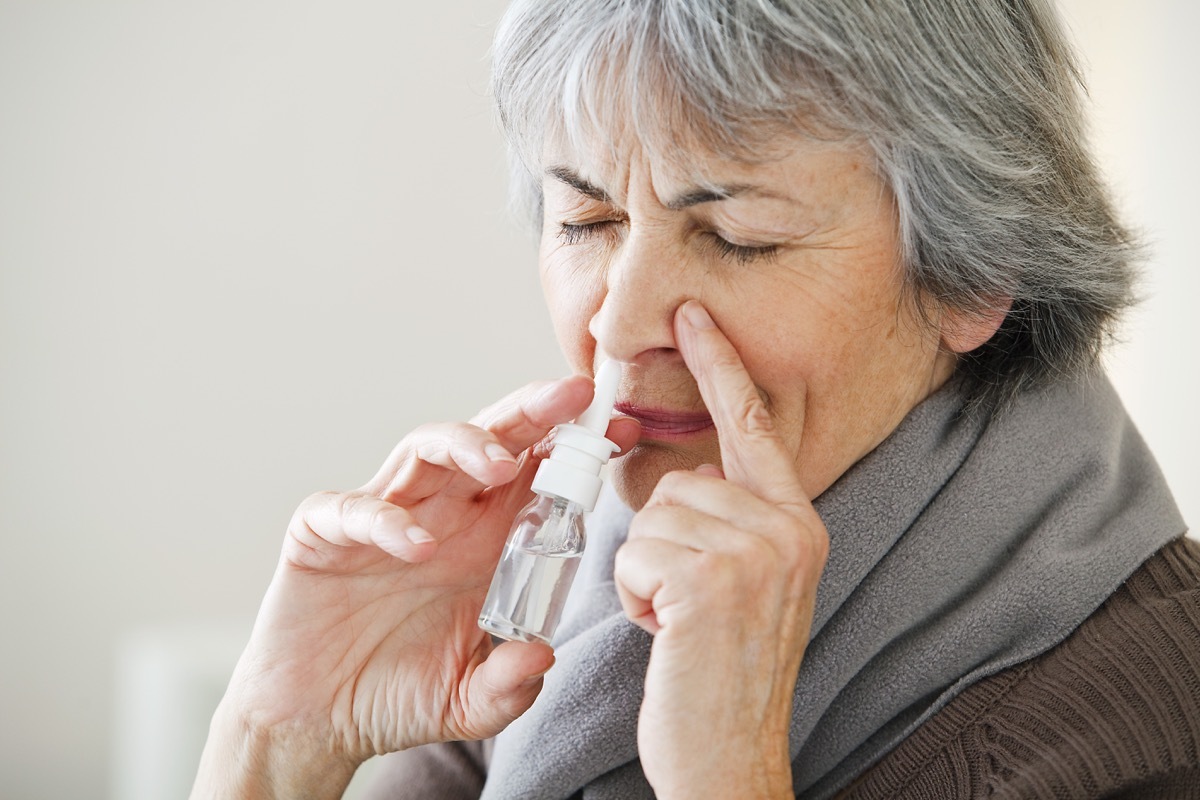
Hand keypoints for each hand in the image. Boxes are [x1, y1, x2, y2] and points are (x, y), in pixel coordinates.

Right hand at [192, 375, 638, 799]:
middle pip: (487, 440)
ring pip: (422, 449)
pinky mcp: (322, 536)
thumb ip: (508, 686)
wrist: (318, 722)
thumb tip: (541, 656)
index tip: (622, 433)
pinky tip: (417, 545)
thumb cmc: (398, 692)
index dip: (573, 448)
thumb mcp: (468, 702)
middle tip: (570, 397)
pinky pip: (351, 509)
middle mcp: (439, 515)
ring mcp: (381, 518)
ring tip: (500, 465)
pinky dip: (384, 518)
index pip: (534, 473)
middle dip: (530, 412)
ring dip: (464, 445)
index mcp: (483, 539)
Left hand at [614, 301, 828, 798]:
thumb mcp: (747, 586)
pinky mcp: (711, 581)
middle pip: (678, 480)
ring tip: (680, 621)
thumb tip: (681, 481)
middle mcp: (790, 529)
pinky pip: (635, 548)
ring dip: (646, 571)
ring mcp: (756, 554)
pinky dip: (636, 593)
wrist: (729, 757)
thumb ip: (729, 523)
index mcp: (797, 523)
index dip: (719, 366)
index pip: (752, 427)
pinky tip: (669, 633)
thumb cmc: (723, 672)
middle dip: (660, 540)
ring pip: (650, 514)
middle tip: (688, 604)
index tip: (690, 313)